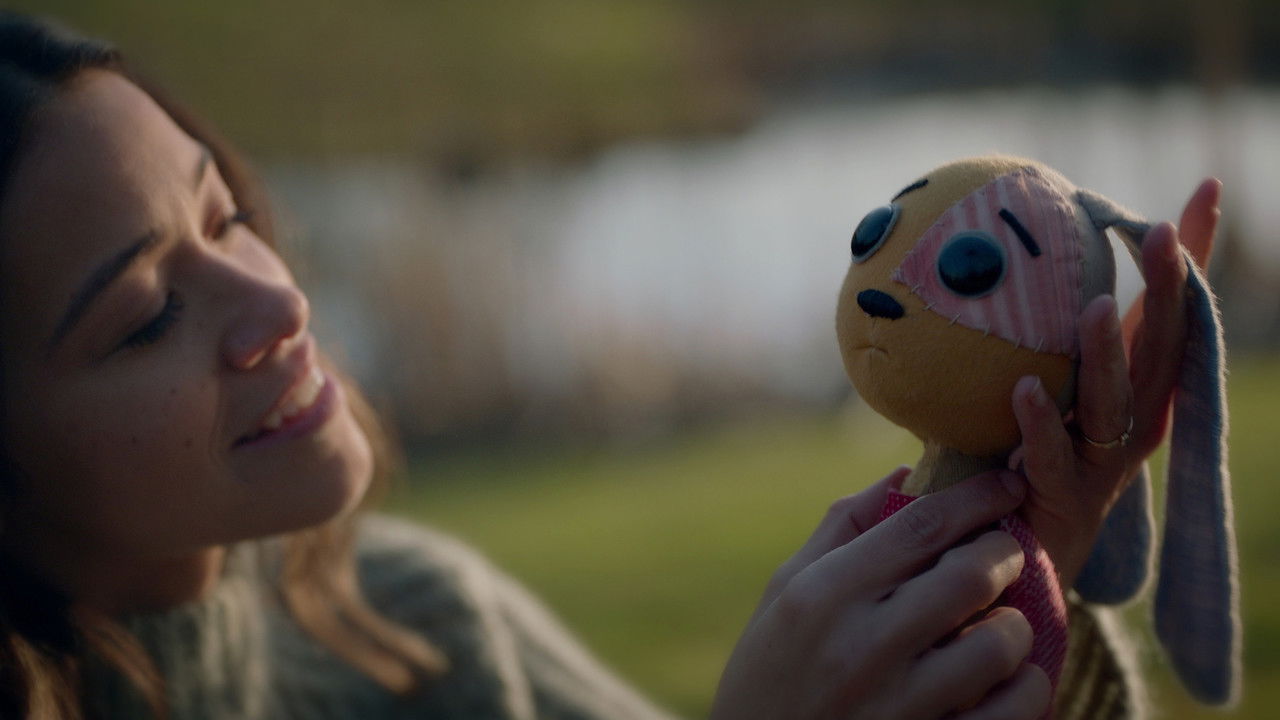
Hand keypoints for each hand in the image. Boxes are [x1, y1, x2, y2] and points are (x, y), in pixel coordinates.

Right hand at [711, 469, 1050, 719]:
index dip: (977, 496)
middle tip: (1008, 552)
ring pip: (999, 643)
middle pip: (970, 574)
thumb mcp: (785, 593)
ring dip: (1017, 624)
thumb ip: (842, 530)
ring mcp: (897, 704)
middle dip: (1006, 552)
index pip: (920, 526)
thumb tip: (904, 474)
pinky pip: (1011, 711)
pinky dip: (1028, 687)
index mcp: (823, 594)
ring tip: (1005, 622)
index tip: (1007, 484)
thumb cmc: (769, 672)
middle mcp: (861, 644)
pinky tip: (1014, 678)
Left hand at [1011, 179, 1219, 586]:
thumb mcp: (1063, 374)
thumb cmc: (1046, 441)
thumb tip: (1043, 258)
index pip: (1171, 316)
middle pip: (1159, 351)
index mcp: (1142, 385)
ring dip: (1106, 355)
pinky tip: (1022, 388)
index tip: (1190, 203)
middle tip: (1161, 236)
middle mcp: (1136, 419)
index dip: (1187, 264)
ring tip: (1092, 308)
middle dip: (1166, 293)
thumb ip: (1068, 320)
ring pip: (1113, 403)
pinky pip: (1052, 456)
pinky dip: (1039, 423)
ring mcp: (1104, 460)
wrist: (1028, 540)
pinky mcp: (1064, 494)